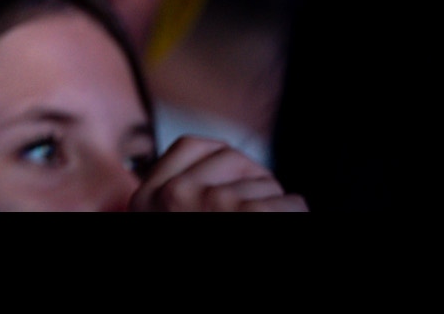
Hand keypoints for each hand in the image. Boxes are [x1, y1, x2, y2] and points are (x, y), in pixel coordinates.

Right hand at [130, 135, 308, 211]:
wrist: (208, 313)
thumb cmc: (192, 224)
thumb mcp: (164, 209)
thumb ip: (176, 185)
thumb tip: (220, 160)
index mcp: (147, 198)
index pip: (189, 145)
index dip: (220, 161)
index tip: (231, 183)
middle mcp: (174, 196)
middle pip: (231, 158)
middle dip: (253, 180)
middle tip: (257, 207)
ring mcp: (211, 204)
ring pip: (263, 181)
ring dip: (275, 203)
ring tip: (267, 217)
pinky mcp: (248, 214)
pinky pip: (290, 204)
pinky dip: (296, 213)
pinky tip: (287, 218)